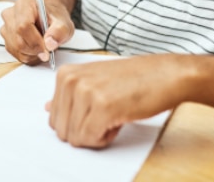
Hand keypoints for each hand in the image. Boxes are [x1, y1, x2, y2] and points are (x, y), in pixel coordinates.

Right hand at [0, 0, 73, 64]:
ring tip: (43, 47)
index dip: (35, 41)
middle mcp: (10, 15)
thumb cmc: (53, 18)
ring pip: (16, 49)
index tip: (47, 50)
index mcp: (23, 5)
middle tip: (48, 50)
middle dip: (35, 50)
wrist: (48, 19)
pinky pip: (15, 54)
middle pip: (18, 40)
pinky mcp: (6, 39)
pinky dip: (28, 56)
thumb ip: (59, 31)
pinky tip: (36, 50)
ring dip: (32, 54)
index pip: (23, 26)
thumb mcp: (63, 23)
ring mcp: (6, 27)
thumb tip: (49, 43)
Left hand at [46, 54, 189, 147]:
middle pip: (62, 131)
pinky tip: (119, 118)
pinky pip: (91, 139)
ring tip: (114, 112)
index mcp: (65, 74)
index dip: (78, 122)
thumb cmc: (134, 78)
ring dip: (97, 134)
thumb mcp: (94, 81)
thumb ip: (69, 96)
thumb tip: (48, 108)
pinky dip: (106, 138)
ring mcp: (85, 93)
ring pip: (76, 138)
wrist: (165, 74)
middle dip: (85, 130)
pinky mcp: (102, 107)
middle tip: (107, 112)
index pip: (53, 118)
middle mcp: (71, 81)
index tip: (97, 107)